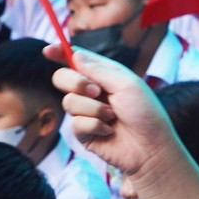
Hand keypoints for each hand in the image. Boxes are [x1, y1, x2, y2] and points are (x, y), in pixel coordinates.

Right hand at [49, 43, 190, 180]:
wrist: (150, 148)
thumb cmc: (145, 113)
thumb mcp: (126, 84)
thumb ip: (99, 70)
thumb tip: (75, 55)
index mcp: (104, 75)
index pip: (77, 60)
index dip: (60, 53)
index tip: (48, 51)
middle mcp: (93, 92)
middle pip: (63, 78)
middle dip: (75, 82)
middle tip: (95, 90)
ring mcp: (87, 112)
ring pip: (69, 102)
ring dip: (92, 108)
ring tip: (112, 116)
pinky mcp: (84, 133)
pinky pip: (75, 123)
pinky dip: (94, 125)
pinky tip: (109, 130)